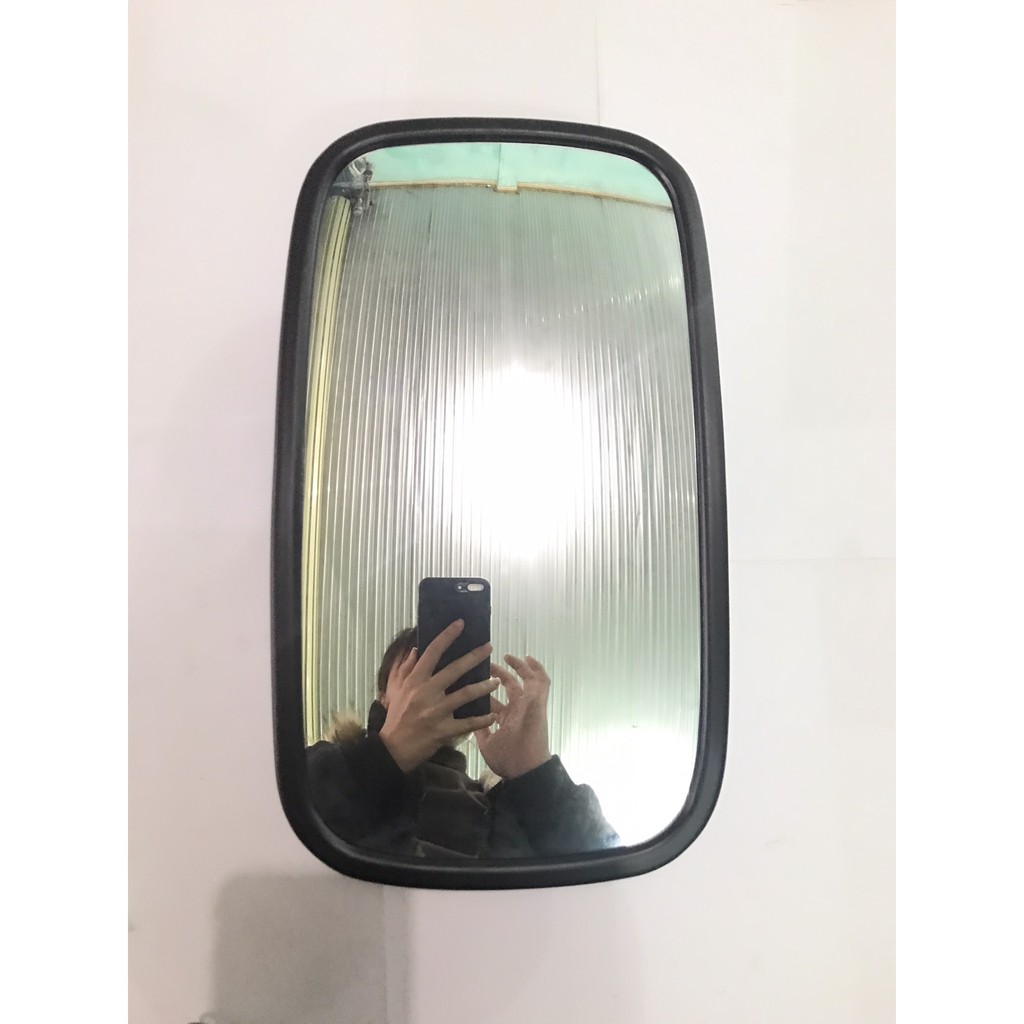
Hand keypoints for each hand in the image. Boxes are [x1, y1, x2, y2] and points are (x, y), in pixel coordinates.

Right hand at [378, 620, 497, 771]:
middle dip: (474, 657)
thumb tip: (416, 649)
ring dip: (484, 686)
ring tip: (496, 681)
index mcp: (415, 681)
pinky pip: (468, 723)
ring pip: (466, 694)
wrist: (393, 749)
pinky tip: (493, 716)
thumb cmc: (397, 717)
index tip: (460, 623)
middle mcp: (426, 692)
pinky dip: (482, 719)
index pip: (432, 652)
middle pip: (454, 670)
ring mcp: (436, 712)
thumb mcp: (396, 690)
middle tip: (489, 647)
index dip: (446, 636)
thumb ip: (406, 668)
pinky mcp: (443, 730)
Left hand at [474, 654, 551, 779]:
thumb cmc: (507, 759)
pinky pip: (542, 681)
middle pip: (509, 687)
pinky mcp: (537, 701)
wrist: (525, 768)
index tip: (472, 678)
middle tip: (485, 664)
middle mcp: (517, 710)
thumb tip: (466, 717)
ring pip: (526, 680)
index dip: (485, 691)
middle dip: (497, 674)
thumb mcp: (486, 744)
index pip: (494, 701)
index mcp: (506, 720)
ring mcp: (528, 704)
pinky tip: (528, 658)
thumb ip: (478, 729)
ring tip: (505, 656)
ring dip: (517, 667)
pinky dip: (537, 669)